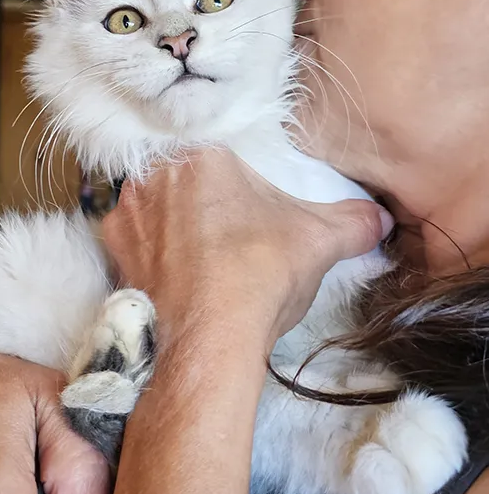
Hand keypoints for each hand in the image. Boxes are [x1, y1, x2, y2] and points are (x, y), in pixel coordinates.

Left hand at [104, 148, 391, 353]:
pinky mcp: (111, 249)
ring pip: (157, 211)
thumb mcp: (320, 241)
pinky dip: (152, 255)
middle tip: (228, 244)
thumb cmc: (262, 274)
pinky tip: (173, 277)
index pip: (224, 165)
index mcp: (203, 156)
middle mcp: (154, 174)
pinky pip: (134, 241)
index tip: (248, 223)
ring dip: (174, 230)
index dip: (239, 197)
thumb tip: (381, 219)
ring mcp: (127, 211)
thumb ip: (353, 221)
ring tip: (200, 264)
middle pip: (187, 185)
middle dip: (206, 210)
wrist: (209, 337)